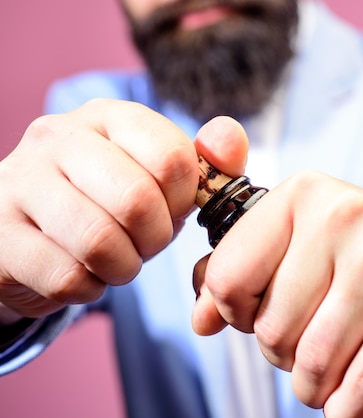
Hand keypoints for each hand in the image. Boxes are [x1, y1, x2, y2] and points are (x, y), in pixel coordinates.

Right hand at [0, 99, 198, 319]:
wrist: (32, 231)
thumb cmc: (110, 201)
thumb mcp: (162, 178)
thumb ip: (207, 161)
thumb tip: (230, 141)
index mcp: (108, 117)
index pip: (172, 157)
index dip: (183, 200)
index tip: (171, 209)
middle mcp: (57, 137)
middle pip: (137, 200)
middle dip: (155, 238)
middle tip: (144, 242)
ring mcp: (18, 183)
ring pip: (99, 242)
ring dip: (123, 266)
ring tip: (116, 259)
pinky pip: (67, 278)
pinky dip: (90, 288)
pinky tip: (83, 272)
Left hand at [192, 165, 362, 416]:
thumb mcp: (300, 245)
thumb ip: (240, 271)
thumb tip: (200, 320)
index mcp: (300, 195)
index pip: (227, 277)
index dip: (234, 313)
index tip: (258, 315)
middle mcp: (340, 213)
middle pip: (270, 326)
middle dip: (283, 354)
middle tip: (308, 344)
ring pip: (314, 359)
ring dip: (316, 385)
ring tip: (330, 371)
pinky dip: (351, 405)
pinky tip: (351, 402)